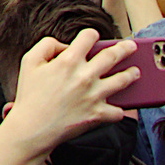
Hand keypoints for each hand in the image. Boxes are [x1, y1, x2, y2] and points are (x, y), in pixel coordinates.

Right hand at [0, 31, 135, 164]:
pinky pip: (118, 111)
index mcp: (68, 61)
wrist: (31, 129)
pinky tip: (119, 106)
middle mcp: (85, 76)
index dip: (91, 35)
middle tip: (131, 46)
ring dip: (132, 74)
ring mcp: (94, 96)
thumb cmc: (29, 95)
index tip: (93, 38)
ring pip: (123, 80)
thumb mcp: (29, 61)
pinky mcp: (98, 114)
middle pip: (113, 55)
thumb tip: (66, 45)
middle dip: (125, 48)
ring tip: (135, 72)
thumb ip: (47, 45)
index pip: (89, 37)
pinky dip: (119, 109)